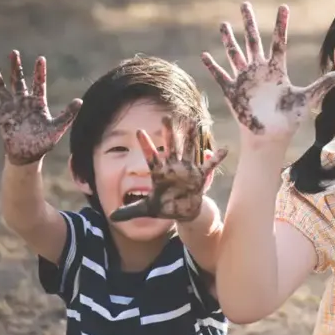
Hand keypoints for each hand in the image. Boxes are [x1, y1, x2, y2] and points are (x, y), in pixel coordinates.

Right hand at [0, 50, 81, 164]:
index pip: (39, 83)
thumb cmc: (44, 142)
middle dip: (16, 67)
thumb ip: (68, 114)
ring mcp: (10, 108)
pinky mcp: (0, 117)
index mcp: (37, 102)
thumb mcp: (57, 128)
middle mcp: (23, 101)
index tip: (40, 58)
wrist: (28, 155)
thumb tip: (79, 101)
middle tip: (14, 52)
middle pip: (18, 80)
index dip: (39, 71)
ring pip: (1, 88)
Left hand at [109, 116, 227, 222]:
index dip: (146, 144)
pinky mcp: (199, 177)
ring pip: (189, 150)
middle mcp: (173, 167)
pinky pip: (209, 167)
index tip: (138, 131)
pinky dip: (216, 159)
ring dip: (191, 137)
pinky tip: (223, 149)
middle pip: (171, 146)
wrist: (182, 211)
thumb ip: (130, 211)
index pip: (151, 156)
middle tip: (166, 117)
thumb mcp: (146, 209)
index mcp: (159, 173)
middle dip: (169, 132)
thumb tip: (111, 217)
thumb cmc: (164, 207)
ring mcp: (187, 170)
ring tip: (193, 122)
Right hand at [201, 2, 334, 138]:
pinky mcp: (233, 92)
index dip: (281, 24)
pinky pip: (221, 76)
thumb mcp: (307, 99)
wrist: (271, 138)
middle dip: (249, 23)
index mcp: (277, 70)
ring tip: (224, 24)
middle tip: (245, 4)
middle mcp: (259, 70)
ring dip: (228, 40)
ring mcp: (245, 80)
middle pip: (253, 41)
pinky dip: (212, 66)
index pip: (279, 42)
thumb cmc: (288, 120)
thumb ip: (323, 84)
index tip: (284, 7)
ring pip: (235, 54)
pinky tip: (204, 55)